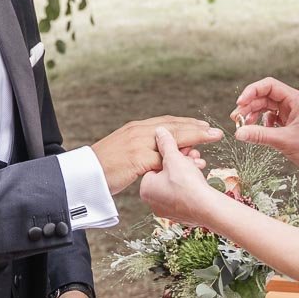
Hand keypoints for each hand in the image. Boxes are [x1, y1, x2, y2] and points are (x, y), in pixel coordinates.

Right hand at [92, 116, 217, 193]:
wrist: (83, 175)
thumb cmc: (103, 167)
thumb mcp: (123, 151)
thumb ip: (140, 148)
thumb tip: (155, 153)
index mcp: (136, 128)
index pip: (166, 122)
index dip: (186, 123)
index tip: (201, 125)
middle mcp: (139, 131)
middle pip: (174, 127)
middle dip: (196, 128)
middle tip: (215, 131)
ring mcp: (138, 144)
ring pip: (172, 139)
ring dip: (194, 139)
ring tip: (211, 140)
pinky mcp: (138, 158)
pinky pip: (164, 158)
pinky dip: (181, 159)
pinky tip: (195, 161)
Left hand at [139, 128, 222, 228]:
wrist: (207, 209)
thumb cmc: (187, 184)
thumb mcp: (174, 158)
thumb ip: (166, 143)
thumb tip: (160, 131)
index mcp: (146, 188)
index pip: (155, 163)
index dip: (171, 153)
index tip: (183, 148)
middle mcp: (153, 201)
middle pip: (167, 173)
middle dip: (181, 161)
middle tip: (193, 154)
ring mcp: (167, 210)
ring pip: (177, 183)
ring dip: (188, 171)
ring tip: (198, 164)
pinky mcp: (180, 215)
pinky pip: (184, 195)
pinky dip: (191, 185)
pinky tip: (200, 178)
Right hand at [230, 78, 298, 182]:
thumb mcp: (284, 141)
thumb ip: (260, 135)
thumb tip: (238, 133)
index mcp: (296, 99)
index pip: (269, 86)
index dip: (251, 92)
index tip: (239, 104)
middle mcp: (294, 103)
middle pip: (265, 96)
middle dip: (249, 106)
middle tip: (236, 119)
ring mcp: (292, 114)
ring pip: (266, 108)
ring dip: (253, 115)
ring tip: (242, 126)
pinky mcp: (290, 125)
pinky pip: (271, 119)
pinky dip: (261, 124)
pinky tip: (258, 133)